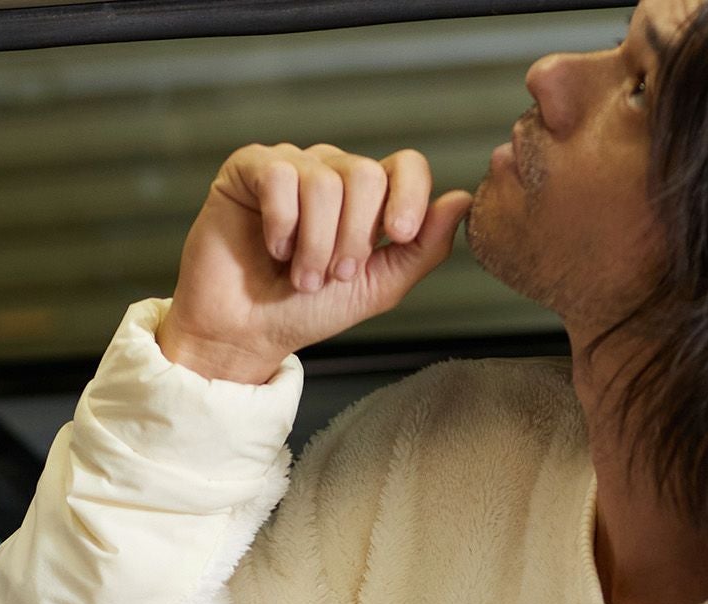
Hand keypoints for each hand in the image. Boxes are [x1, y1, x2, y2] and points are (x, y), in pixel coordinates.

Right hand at [158, 143, 471, 384]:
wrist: (245, 334)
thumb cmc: (304, 313)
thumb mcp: (376, 288)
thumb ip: (422, 249)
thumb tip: (462, 201)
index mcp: (366, 199)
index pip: (405, 166)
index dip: (408, 195)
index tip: (395, 235)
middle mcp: (331, 174)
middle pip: (365, 175)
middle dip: (352, 237)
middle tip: (331, 277)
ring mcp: (291, 167)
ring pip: (324, 180)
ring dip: (314, 243)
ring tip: (298, 276)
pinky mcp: (249, 170)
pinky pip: (280, 176)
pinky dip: (281, 222)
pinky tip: (272, 247)